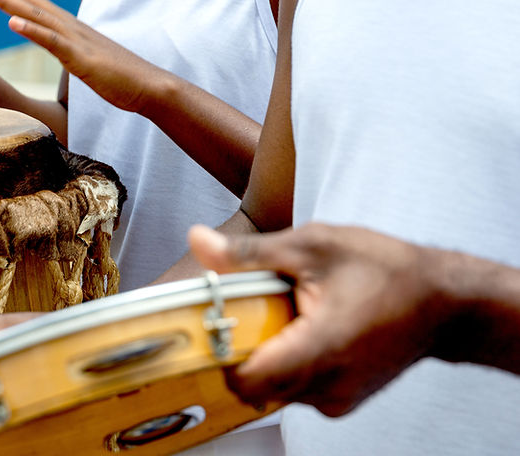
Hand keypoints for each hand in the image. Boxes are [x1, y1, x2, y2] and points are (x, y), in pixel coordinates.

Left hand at [0, 0, 165, 112]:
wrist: (148, 87)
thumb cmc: (117, 76)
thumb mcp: (82, 58)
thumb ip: (65, 47)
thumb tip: (54, 43)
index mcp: (64, 26)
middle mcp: (67, 25)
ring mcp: (74, 39)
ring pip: (34, 15)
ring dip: (6, 1)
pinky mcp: (80, 58)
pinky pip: (52, 42)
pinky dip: (31, 30)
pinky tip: (12, 22)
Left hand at [188, 223, 451, 416]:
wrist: (444, 302)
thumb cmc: (386, 269)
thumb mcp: (312, 245)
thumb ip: (249, 253)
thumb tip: (198, 242)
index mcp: (320, 347)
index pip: (247, 380)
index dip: (221, 355)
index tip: (215, 326)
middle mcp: (328, 384)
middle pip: (254, 388)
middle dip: (239, 353)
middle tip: (245, 314)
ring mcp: (337, 397)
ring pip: (273, 391)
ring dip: (265, 358)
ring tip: (281, 318)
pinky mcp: (342, 399)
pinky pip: (296, 391)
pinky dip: (288, 365)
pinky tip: (301, 332)